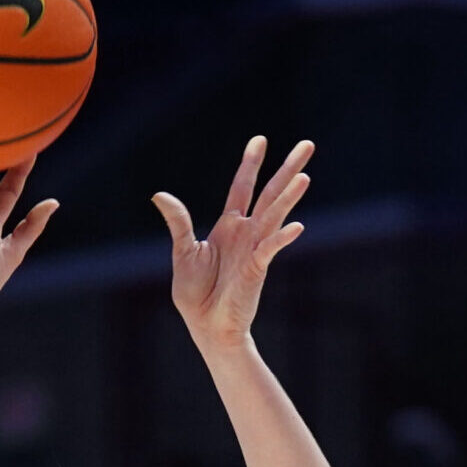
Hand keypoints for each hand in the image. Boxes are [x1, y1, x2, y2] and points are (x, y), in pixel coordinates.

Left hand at [153, 136, 312, 350]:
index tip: (260, 140)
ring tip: (305, 175)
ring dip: (289, 196)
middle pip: (270, 193)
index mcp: (229, 226)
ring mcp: (254, 249)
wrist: (206, 327)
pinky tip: (297, 226)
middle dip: (287, 168)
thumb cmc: (196, 293)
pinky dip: (282, 238)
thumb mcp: (183, 251)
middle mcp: (246, 233)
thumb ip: (178, 221)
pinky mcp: (256, 269)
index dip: (250, 164)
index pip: (242, 187)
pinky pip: (270, 249)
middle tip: (307, 145)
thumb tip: (159, 194)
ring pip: (274, 215)